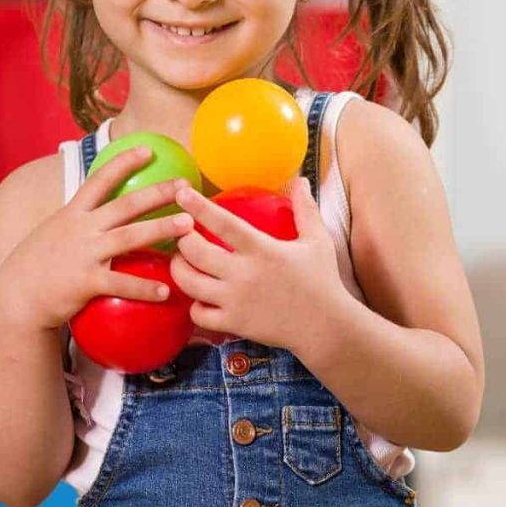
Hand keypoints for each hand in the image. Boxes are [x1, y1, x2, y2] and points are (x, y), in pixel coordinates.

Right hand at [0, 148, 195, 331]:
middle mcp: (81, 229)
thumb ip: (78, 221)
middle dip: (158, 192)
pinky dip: (145, 287)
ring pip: (129, 237)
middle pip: (126, 205)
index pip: (100, 180)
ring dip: (161, 229)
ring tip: (188, 226)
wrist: (15, 299)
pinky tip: (167, 291)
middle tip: (186, 186)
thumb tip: (102, 212)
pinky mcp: (86, 282)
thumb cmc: (38, 266)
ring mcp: (84, 254)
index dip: (124, 162)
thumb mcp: (53, 232)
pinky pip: (122, 283)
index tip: (148, 150)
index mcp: (73, 214)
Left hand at [170, 177, 345, 348]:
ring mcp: (236, 301)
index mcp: (262, 250)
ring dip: (179, 269)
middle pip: (195, 252)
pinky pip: (198, 314)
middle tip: (182, 233)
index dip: (199, 207)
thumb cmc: (322, 280)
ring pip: (190, 283)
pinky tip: (200, 297)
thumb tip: (300, 179)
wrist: (325, 327)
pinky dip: (194, 305)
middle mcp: (245, 274)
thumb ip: (305, 209)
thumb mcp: (317, 241)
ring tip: (183, 262)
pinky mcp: (234, 324)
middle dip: (181, 239)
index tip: (182, 194)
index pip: (223, 224)